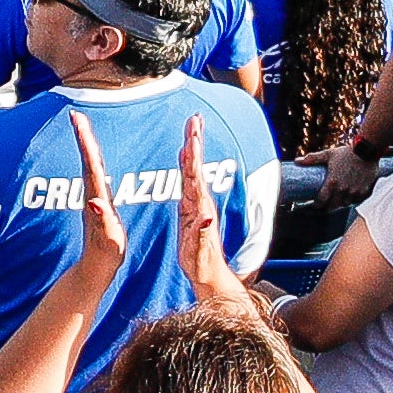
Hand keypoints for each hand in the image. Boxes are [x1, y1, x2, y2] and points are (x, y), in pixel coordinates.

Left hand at [64, 119, 125, 277]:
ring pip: (90, 164)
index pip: (92, 164)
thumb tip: (95, 203)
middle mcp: (92, 194)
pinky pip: (95, 173)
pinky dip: (93, 158)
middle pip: (88, 159)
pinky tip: (93, 152)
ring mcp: (94, 197)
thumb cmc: (106, 253)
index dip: (87, 142)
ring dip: (86, 144)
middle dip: (84, 136)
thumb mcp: (108, 239)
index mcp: (96, 198)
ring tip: (82, 125)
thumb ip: (102, 221)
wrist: (95, 266)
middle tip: (77, 115)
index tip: (78, 122)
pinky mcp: (97, 202)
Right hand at [173, 122, 236, 310]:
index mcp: (200, 209)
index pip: (194, 178)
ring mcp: (197, 203)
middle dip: (194, 142)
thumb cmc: (202, 264)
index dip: (192, 157)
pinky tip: (184, 152)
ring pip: (193, 170)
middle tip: (194, 120)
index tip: (190, 137)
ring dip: (192, 147)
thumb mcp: (199, 252)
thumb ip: (202, 234)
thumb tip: (206, 218)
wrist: (208, 272)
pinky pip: (188, 179)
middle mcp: (200, 202)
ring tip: (191, 127)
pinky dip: (186, 162)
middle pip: (195, 167)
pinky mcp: (192, 207)